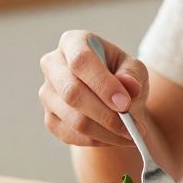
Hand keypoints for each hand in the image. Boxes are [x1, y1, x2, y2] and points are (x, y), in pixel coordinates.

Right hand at [39, 30, 146, 146]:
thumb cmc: (122, 76)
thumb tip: (129, 85)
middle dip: (105, 114)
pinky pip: (72, 135)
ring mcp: (47, 93)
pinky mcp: (50, 118)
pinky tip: (115, 137)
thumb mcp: (134, 69)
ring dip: (106, 132)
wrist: (112, 98)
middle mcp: (53, 65)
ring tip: (130, 135)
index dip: (102, 84)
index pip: (81, 60)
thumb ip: (133, 74)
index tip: (124, 104)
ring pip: (73, 119)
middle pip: (72, 92)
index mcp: (73, 42)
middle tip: (131, 128)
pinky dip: (98, 140)